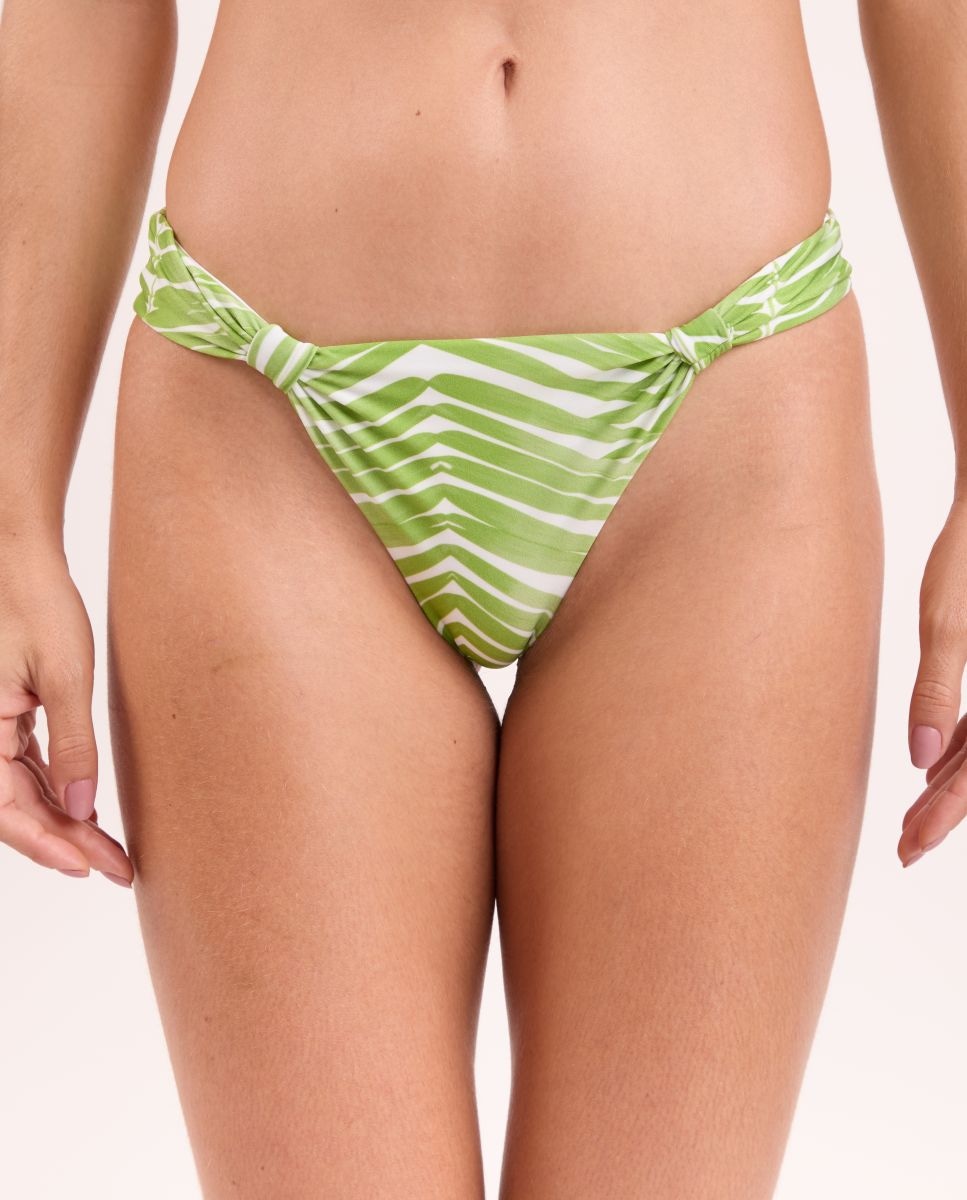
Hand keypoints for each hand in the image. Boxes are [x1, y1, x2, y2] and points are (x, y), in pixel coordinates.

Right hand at [0, 548, 131, 885]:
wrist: (21, 558)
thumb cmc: (37, 604)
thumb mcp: (64, 676)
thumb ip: (72, 746)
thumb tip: (80, 808)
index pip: (3, 810)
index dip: (46, 845)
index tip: (89, 868)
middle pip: (14, 809)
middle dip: (65, 843)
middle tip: (118, 870)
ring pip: (20, 793)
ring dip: (63, 823)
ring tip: (111, 851)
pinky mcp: (2, 718)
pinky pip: (22, 769)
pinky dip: (54, 792)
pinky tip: (88, 812)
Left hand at [900, 496, 966, 866]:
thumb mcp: (947, 619)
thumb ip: (937, 688)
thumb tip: (918, 761)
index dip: (947, 814)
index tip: (908, 846)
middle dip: (947, 811)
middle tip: (903, 846)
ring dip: (955, 784)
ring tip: (909, 818)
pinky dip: (964, 747)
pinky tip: (932, 767)